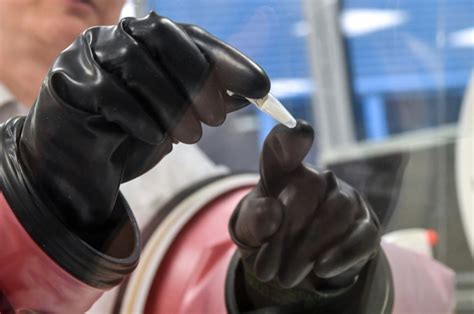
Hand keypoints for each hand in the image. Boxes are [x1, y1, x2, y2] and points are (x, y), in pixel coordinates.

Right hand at [16, 12, 269, 229]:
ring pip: (138, 64)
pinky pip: (110, 92)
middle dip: (198, 79)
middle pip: (163, 37)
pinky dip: (140, 118)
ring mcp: (88, 54)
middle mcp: (117, 36)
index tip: (261, 88)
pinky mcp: (66, 80)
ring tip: (191, 136)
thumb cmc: (133, 138)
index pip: (193, 36)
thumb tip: (250, 95)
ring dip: (173, 104)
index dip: (229, 60)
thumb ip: (210, 102)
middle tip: (218, 119)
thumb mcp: (180, 121)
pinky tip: (154, 137)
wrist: (80, 166)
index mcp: (147, 39)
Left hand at [229, 121, 379, 288]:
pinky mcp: (366, 227)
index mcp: (286, 171)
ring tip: (285, 277)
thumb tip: (270, 216)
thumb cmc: (270, 234)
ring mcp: (347, 200)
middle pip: (308, 190)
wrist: (296, 261)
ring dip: (308, 249)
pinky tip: (322, 270)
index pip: (286, 146)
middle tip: (265, 269)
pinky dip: (341, 254)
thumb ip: (254, 220)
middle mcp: (319, 179)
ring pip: (336, 213)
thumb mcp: (251, 228)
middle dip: (284, 233)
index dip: (290, 139)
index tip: (296, 132)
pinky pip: (362, 236)